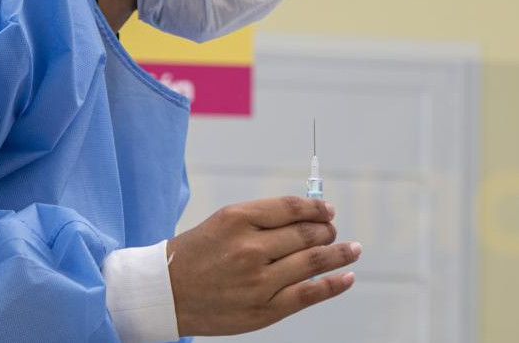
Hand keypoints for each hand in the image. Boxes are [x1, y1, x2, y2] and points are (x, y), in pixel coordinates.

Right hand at [166, 196, 360, 336]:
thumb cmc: (197, 254)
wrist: (164, 294)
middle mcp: (249, 248)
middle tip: (332, 231)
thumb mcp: (223, 222)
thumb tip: (311, 214)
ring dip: (340, 253)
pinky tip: (347, 277)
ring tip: (353, 249)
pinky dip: (333, 284)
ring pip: (312, 261)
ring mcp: (258, 281)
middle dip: (327, 230)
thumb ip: (264, 217)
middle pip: (306, 234)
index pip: (292, 208)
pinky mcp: (263, 310)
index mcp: (238, 219)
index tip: (328, 210)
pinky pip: (308, 294)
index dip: (317, 208)